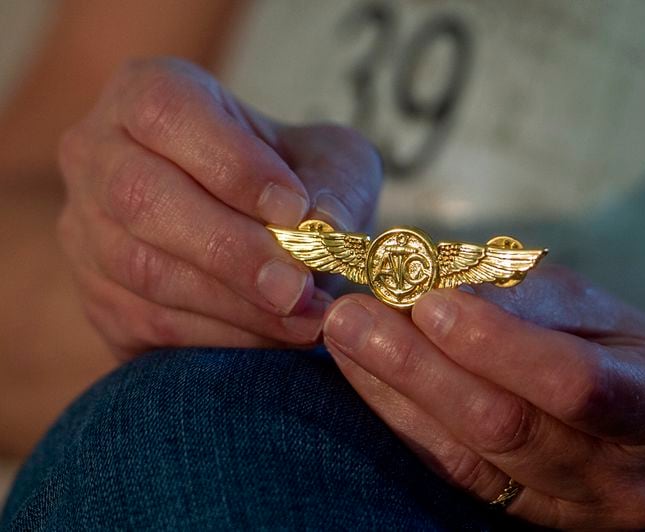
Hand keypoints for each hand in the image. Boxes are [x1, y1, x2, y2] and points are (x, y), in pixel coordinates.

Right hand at [57, 57, 380, 357]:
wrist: (258, 228)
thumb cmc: (291, 180)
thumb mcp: (331, 161)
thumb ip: (335, 183)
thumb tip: (323, 222)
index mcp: (148, 92)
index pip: (168, 112)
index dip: (231, 163)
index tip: (294, 210)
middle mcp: (99, 154)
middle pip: (142, 197)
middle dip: (229, 250)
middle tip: (296, 286)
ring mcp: (86, 230)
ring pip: (144, 270)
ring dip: (233, 305)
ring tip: (304, 318)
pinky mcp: (99, 298)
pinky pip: (151, 323)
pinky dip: (221, 337)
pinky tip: (275, 336)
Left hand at [322, 266, 644, 528]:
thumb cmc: (623, 353)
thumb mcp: (596, 309)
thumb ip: (525, 298)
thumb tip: (440, 285)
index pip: (575, 384)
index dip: (497, 344)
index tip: (427, 300)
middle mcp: (625, 482)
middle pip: (506, 429)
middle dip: (419, 367)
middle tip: (353, 314)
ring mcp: (575, 516)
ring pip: (468, 459)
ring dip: (395, 393)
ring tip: (346, 337)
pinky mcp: (528, 523)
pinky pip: (454, 476)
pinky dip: (405, 423)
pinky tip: (368, 381)